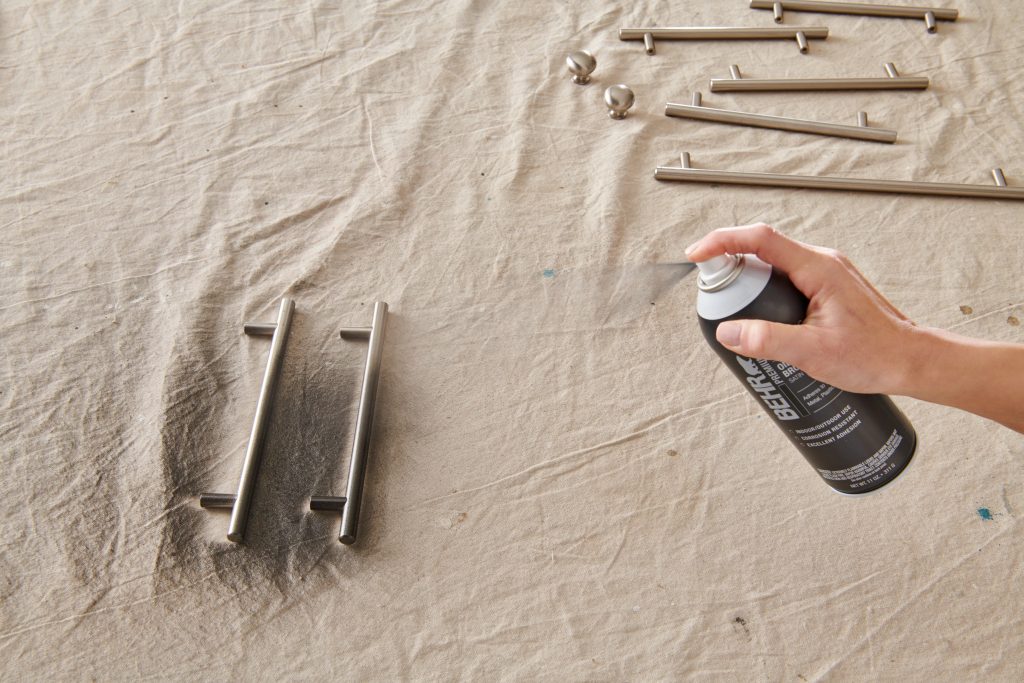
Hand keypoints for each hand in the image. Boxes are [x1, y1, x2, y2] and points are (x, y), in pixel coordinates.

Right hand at [684, 223, 922, 394]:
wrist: (913, 361)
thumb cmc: (876, 355)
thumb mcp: (813, 352)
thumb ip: (767, 340)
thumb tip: (728, 331)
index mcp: (819, 268)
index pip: (761, 239)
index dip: (723, 241)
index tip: (697, 255)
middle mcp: (823, 262)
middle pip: (763, 248)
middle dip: (730, 264)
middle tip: (712, 293)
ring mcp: (826, 273)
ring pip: (774, 264)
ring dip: (749, 280)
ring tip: (734, 309)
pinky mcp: (827, 287)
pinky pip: (787, 278)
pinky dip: (766, 290)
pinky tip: (762, 316)